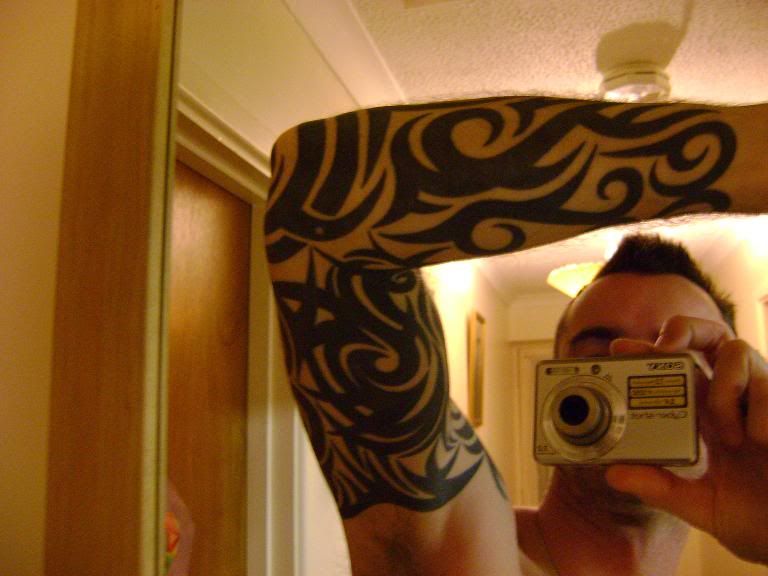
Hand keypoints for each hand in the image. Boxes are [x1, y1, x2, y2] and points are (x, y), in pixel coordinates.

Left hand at [605, 316, 767, 564]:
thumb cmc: (763, 522)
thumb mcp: (705, 508)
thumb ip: (662, 489)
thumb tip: (614, 474)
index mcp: (711, 418)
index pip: (676, 371)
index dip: (650, 353)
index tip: (619, 349)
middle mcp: (737, 400)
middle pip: (711, 337)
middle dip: (685, 329)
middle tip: (666, 347)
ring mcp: (766, 399)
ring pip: (736, 351)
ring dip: (723, 390)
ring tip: (733, 439)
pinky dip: (759, 411)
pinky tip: (762, 442)